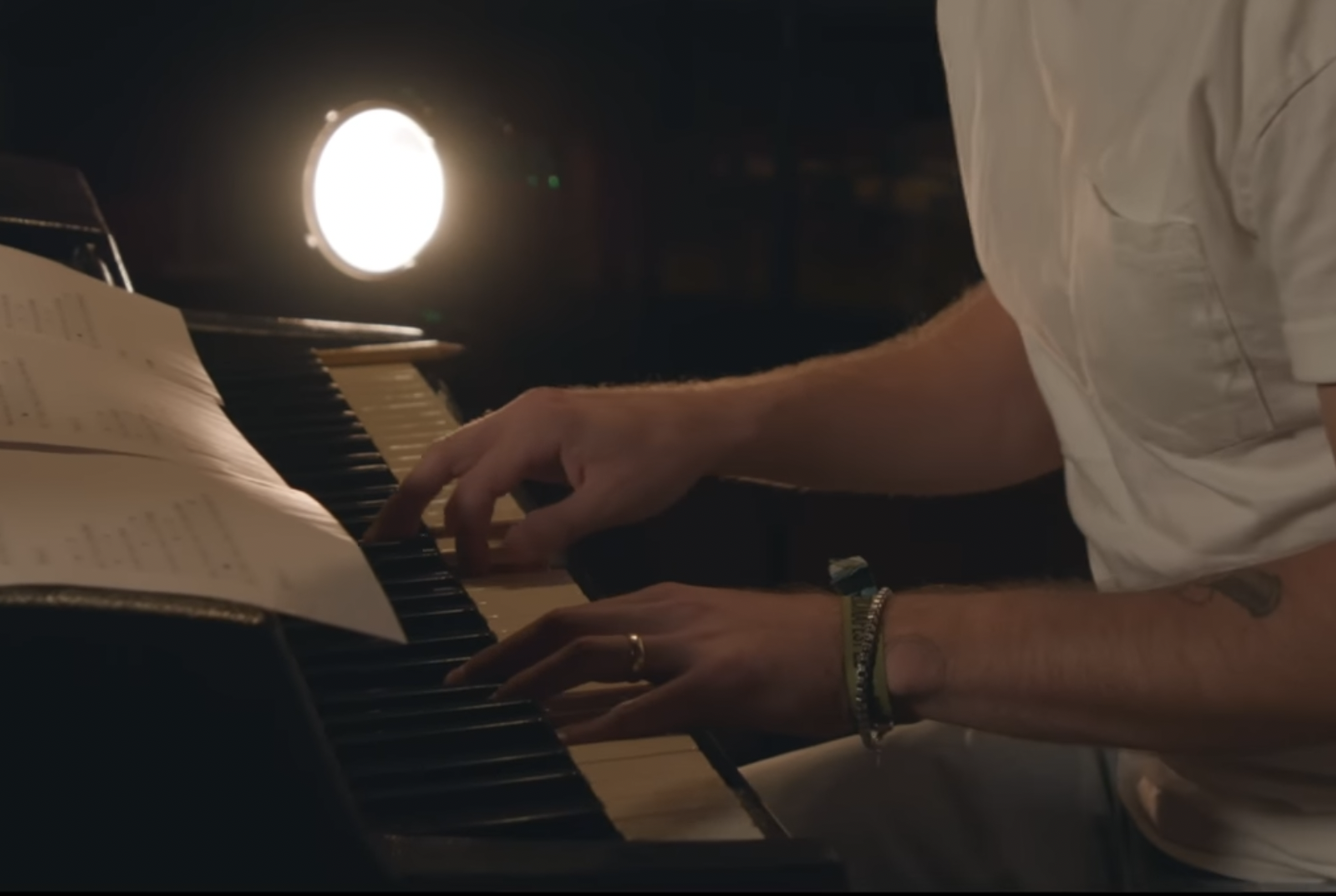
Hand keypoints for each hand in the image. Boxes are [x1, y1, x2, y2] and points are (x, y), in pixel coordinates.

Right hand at [362, 385, 751, 573]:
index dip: (464, 534)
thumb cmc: (660, 458)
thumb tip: (501, 560)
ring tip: (403, 530)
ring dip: (431, 488)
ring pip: (461, 450)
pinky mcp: (540, 426)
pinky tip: (455, 512)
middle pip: (445, 455)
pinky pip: (486, 453)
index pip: (475, 486)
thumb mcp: (610, 504)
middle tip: (381, 542)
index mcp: (534, 426)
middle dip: (410, 498)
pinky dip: (462, 481)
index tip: (471, 572)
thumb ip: (552, 531)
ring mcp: (529, 415)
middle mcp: (522, 413)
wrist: (697, 424)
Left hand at [448, 583, 849, 743]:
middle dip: (510, 654)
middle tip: (466, 683)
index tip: (485, 663)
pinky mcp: (718, 684)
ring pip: (595, 655)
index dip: (524, 638)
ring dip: (539, 683)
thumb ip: (667, 654)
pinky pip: (643, 705)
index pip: (578, 612)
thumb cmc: (803, 646)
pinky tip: (565, 735)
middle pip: (570, 624)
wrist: (868, 645)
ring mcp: (693, 647)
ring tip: (498, 706)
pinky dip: (596, 720)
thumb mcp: (722, 636)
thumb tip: (615, 685)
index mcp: (671, 600)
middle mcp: (672, 613)